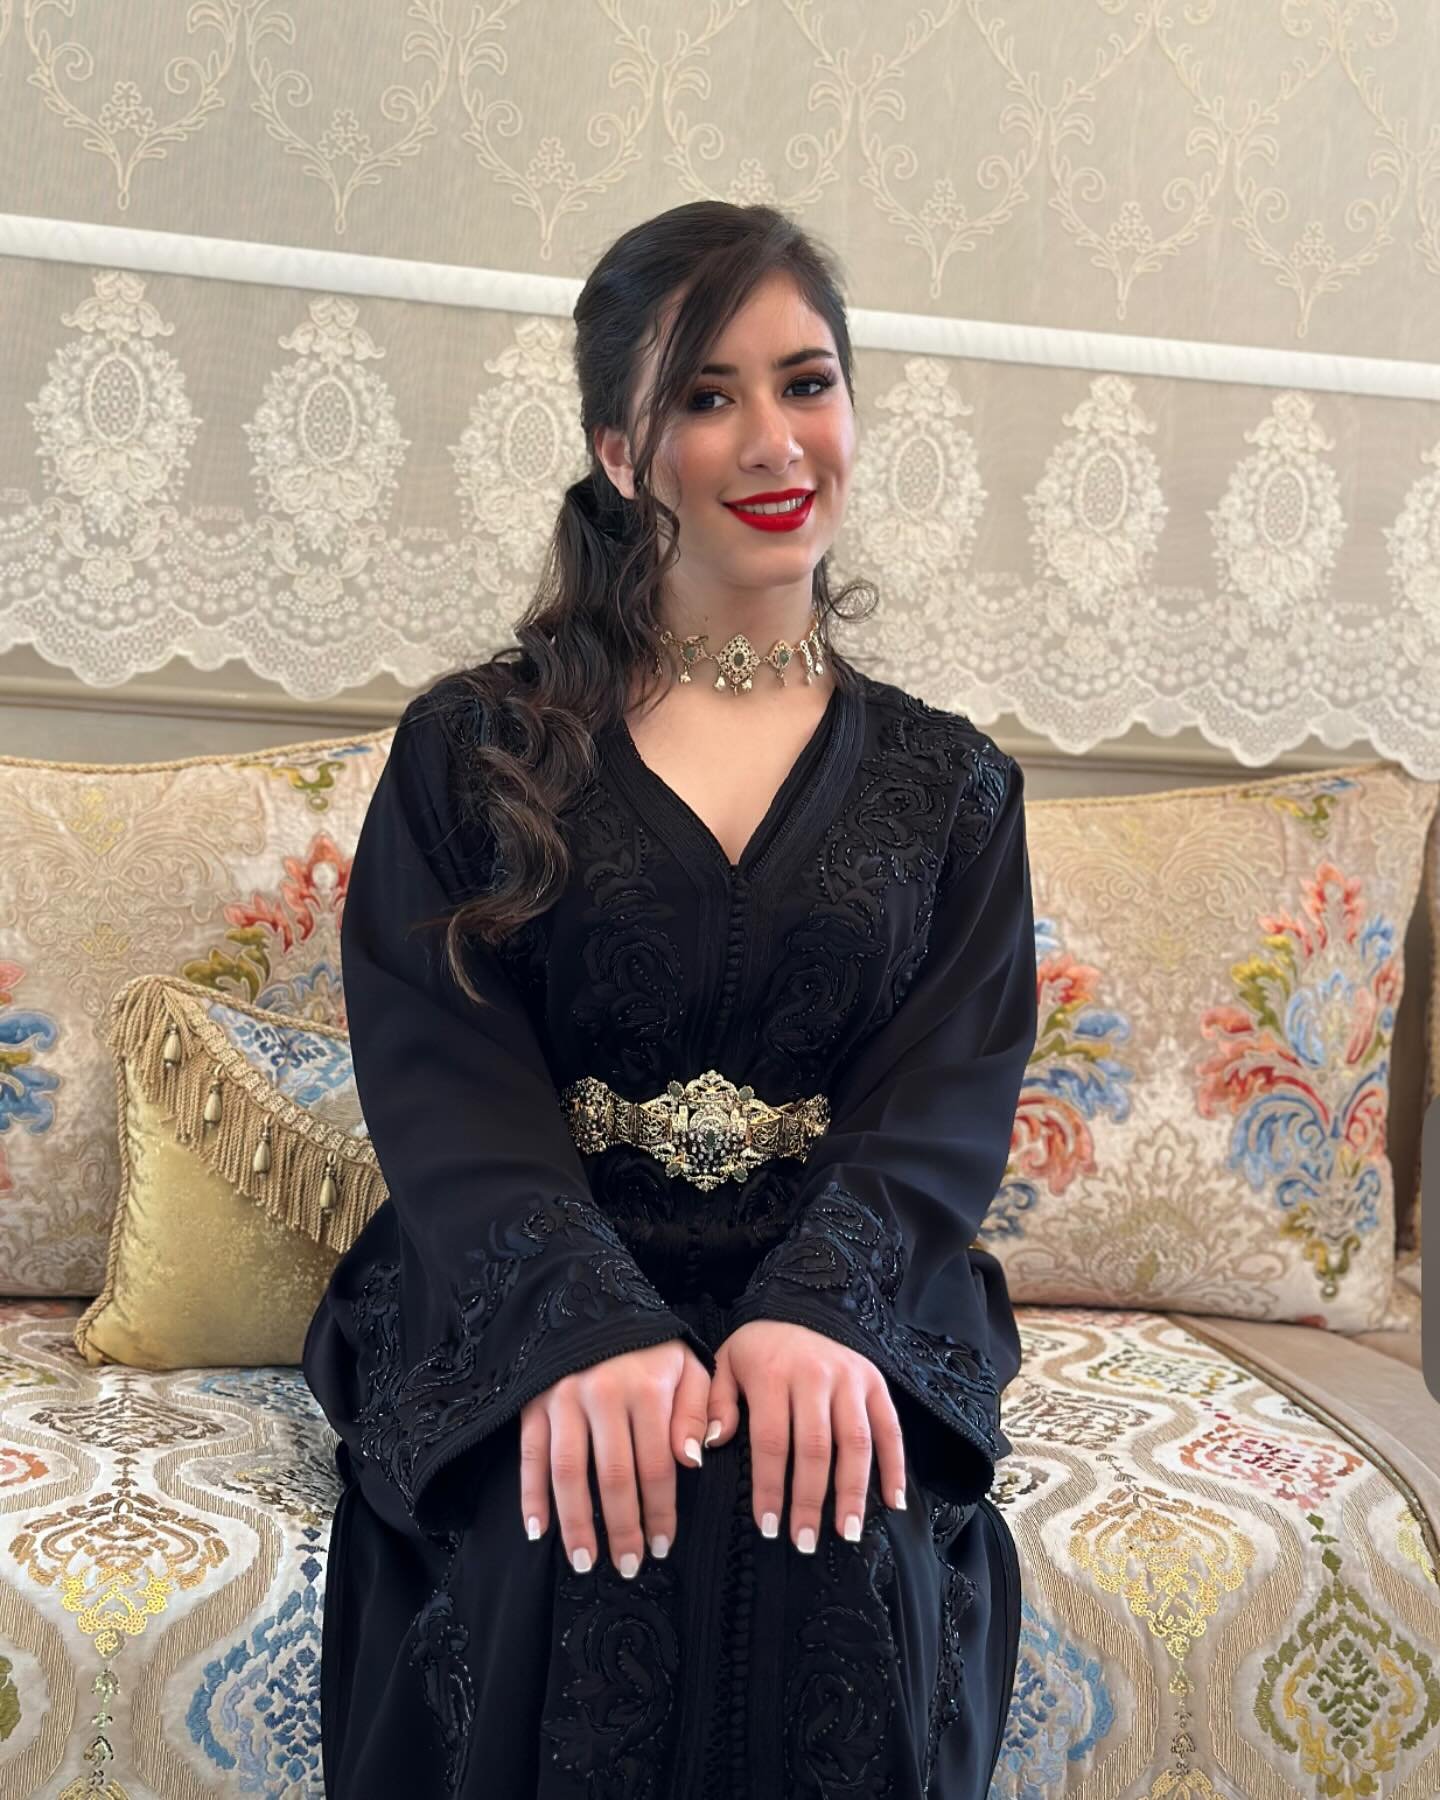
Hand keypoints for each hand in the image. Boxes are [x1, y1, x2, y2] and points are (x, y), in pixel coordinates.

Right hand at [518, 1338, 711, 1574]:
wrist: (594, 1303)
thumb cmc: (650, 1347)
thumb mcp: (689, 1366)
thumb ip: (697, 1412)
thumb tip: (692, 1461)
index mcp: (647, 1389)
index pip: (657, 1466)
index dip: (661, 1512)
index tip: (664, 1545)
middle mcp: (602, 1395)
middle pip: (613, 1477)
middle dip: (622, 1528)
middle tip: (628, 1565)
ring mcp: (563, 1399)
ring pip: (569, 1472)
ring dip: (576, 1523)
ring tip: (585, 1562)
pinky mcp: (534, 1403)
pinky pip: (530, 1456)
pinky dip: (530, 1495)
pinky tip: (537, 1530)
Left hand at [704, 1320, 906, 1549]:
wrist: (798, 1307)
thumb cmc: (758, 1350)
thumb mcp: (723, 1366)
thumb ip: (710, 1406)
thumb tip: (706, 1448)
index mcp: (773, 1374)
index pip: (771, 1441)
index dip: (771, 1487)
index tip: (767, 1526)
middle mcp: (815, 1375)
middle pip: (816, 1448)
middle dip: (811, 1500)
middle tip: (804, 1541)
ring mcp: (850, 1378)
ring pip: (856, 1442)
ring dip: (853, 1491)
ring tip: (847, 1532)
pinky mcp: (875, 1382)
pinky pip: (891, 1428)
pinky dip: (895, 1466)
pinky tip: (893, 1501)